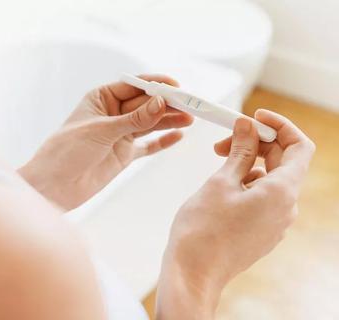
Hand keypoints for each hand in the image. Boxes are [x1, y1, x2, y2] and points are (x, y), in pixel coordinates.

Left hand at [19, 75, 192, 209]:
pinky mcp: (123, 155)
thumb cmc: (66, 151)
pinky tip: (178, 136)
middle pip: (145, 105)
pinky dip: (162, 142)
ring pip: (149, 124)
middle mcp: (112, 114)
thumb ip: (133, 119)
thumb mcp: (101, 130)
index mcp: (101, 98)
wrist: (53, 187)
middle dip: (167, 104)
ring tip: (190, 118)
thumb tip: (161, 102)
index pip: (133, 86)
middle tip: (190, 105)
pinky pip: (147, 146)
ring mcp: (119, 135)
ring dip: (169, 121)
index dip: (155, 85)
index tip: (176, 86)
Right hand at [156, 110, 314, 319]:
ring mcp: (275, 222)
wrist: (193, 273)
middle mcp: (285, 208)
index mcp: (281, 192)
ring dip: (248, 164)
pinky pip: (263, 198)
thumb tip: (247, 127)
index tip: (255, 117)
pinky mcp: (262, 231)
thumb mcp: (220, 182)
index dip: (280, 126)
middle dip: (256, 144)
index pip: (299, 147)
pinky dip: (247, 183)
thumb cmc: (203, 231)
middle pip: (283, 162)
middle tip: (225, 139)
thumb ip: (239, 152)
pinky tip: (223, 185)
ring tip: (219, 163)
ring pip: (270, 180)